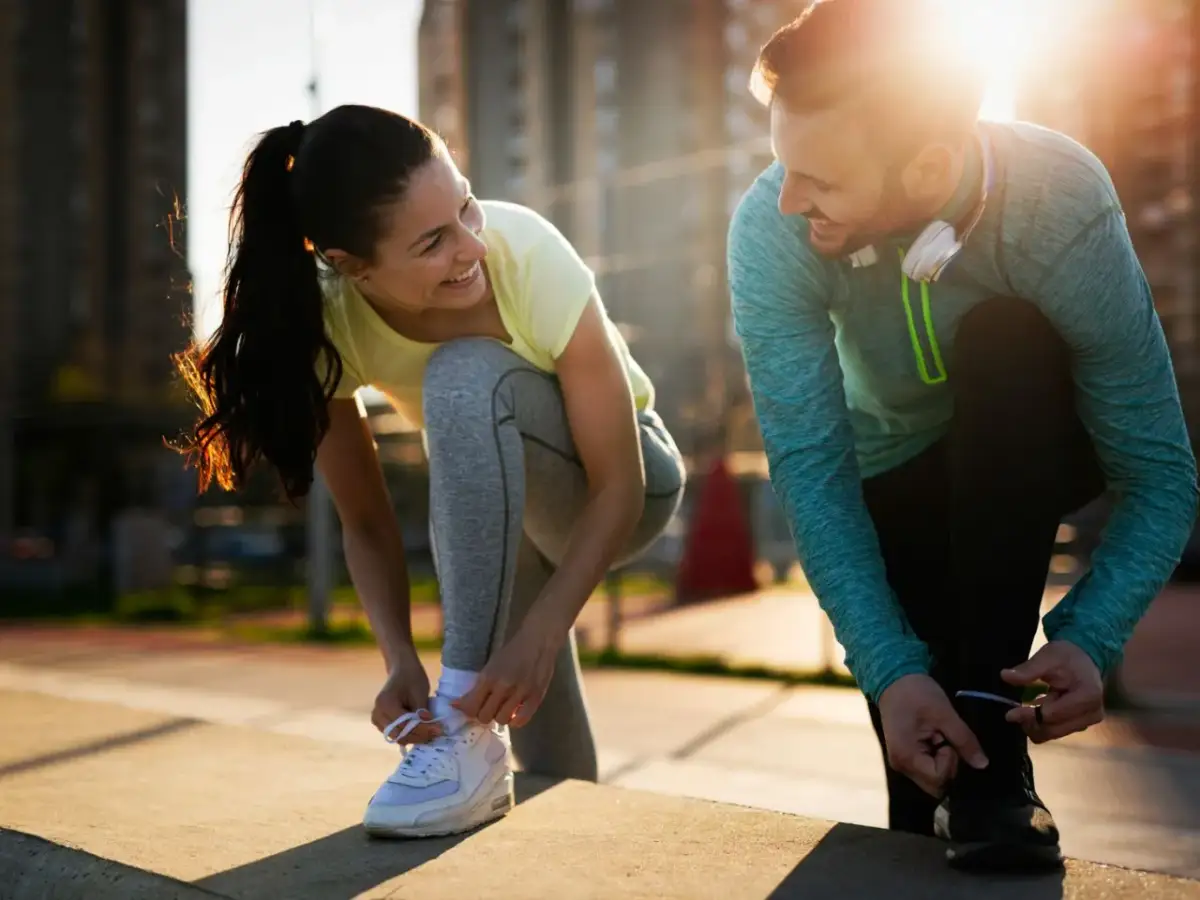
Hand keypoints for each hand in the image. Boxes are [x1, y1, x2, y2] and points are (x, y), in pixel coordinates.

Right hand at [371, 645, 439, 743]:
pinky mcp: (382, 723)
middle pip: (400, 735)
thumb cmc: (411, 677)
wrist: (402, 669)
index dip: (422, 730)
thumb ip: (422, 711)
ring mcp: (378, 720)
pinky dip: (410, 734)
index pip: (405, 726)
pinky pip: (397, 733)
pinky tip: (423, 730)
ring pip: (398, 737)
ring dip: (415, 737)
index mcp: (385, 704)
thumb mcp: (419, 692)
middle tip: (437, 732)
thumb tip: (430, 728)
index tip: (438, 730)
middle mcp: (377, 715)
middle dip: (419, 736)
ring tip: (432, 732)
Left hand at [453, 624, 563, 727]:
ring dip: (499, 716)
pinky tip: (515, 713)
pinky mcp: (536, 698)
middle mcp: (503, 687)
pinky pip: (521, 720)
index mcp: (489, 677)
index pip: (471, 706)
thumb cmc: (512, 651)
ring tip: (502, 708)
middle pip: (484, 716)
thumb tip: (458, 704)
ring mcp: (520, 693)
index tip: (470, 708)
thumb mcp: (491, 664)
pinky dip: (515, 721)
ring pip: (501, 720)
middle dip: (483, 714)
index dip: (467, 711)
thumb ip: (478, 685)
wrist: (538, 641)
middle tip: (487, 708)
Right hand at [878, 673, 989, 797]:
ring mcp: (901, 762)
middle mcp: (901, 765)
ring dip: (942, 763)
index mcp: (907, 756)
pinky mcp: (904, 756)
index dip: (950, 761)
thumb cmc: (918, 694)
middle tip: (946, 740)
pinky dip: (935, 759)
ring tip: (939, 738)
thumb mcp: (945, 714)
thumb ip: (964, 741)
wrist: (894, 678)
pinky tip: (934, 740)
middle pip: (935, 785)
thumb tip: (983, 765)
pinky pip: (926, 769)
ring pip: (932, 779)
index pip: (939, 779)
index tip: (947, 739)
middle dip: (948, 767)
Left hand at [1002, 640, 1103, 742]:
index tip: (1009, 714)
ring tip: (1025, 708)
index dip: (1028, 715)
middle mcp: (1092, 713)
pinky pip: (1057, 731)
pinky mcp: (1083, 724)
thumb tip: (1005, 676)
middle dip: (1030, 723)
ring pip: (1053, 733)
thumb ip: (1028, 669)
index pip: (1052, 715)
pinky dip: (1042, 724)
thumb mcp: (1047, 657)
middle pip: (1053, 729)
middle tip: (1012, 713)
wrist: (1084, 658)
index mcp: (1087, 696)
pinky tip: (1035, 710)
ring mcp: (1089, 721)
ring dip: (1036, 724)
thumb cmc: (1066, 656)